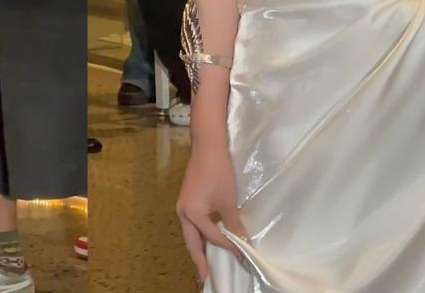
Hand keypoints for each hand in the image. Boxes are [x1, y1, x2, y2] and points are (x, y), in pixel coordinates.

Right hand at [176, 135, 246, 284]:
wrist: (208, 146)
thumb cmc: (218, 172)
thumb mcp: (228, 200)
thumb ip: (233, 223)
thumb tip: (241, 241)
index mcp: (191, 214)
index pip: (212, 237)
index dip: (228, 248)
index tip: (242, 258)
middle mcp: (183, 212)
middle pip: (191, 242)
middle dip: (199, 261)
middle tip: (206, 278)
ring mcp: (184, 205)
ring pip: (191, 233)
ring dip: (199, 248)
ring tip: (207, 263)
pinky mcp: (188, 199)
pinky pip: (193, 224)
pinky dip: (201, 234)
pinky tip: (209, 238)